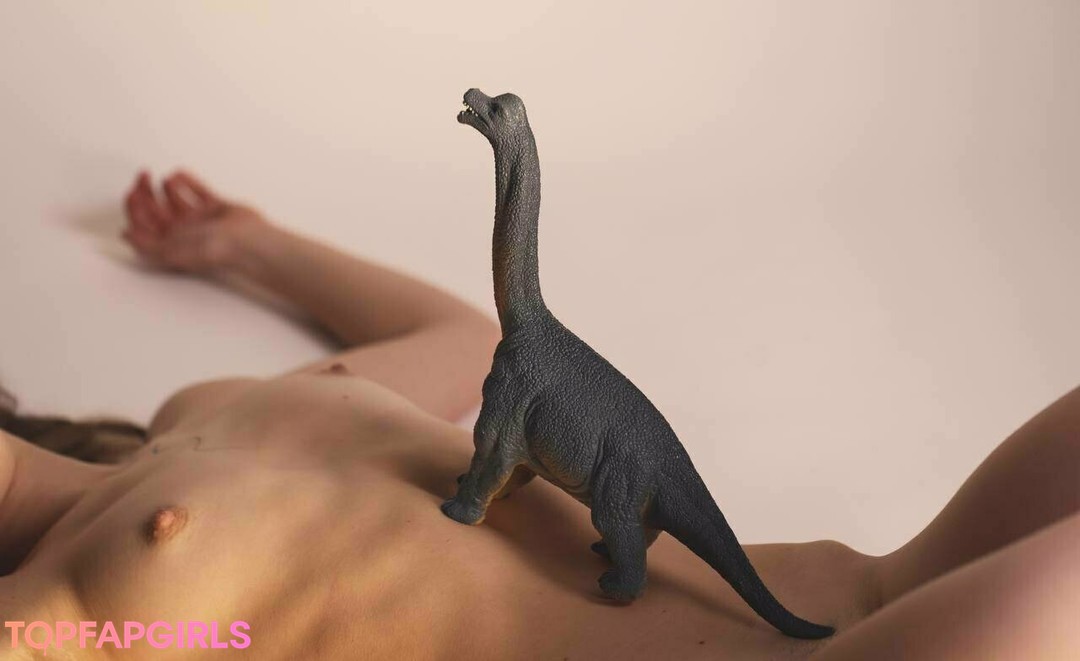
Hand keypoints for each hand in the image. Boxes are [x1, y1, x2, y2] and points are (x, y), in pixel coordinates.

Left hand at [122, 170, 265, 274]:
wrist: (247, 241)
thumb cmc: (214, 250)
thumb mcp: (170, 252)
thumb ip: (145, 245)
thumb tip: (126, 234)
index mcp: (171, 243)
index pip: (144, 223)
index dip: (134, 207)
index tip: (133, 192)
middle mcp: (183, 231)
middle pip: (156, 208)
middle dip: (145, 191)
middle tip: (143, 176)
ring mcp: (200, 218)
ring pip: (175, 198)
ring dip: (167, 187)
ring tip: (169, 180)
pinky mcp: (216, 206)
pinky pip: (198, 190)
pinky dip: (188, 181)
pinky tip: (180, 174)